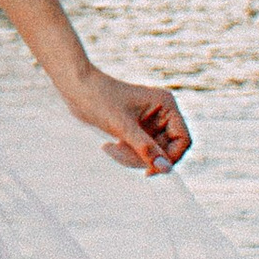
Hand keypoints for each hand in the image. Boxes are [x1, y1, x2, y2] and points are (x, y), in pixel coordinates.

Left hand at [63, 65, 189, 174]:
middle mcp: (162, 113)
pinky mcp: (137, 129)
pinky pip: (140, 151)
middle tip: (118, 155)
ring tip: (109, 149)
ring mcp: (150, 122)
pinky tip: (109, 146)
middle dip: (143, 157)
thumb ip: (146, 148)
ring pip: (152, 153)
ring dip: (132, 157)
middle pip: (166, 150)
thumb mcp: (123, 127)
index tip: (150, 170)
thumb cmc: (99, 100)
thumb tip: (165, 168)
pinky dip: (126, 154)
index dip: (170, 158)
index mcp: (166, 105)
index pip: (183, 139)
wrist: (76, 88)